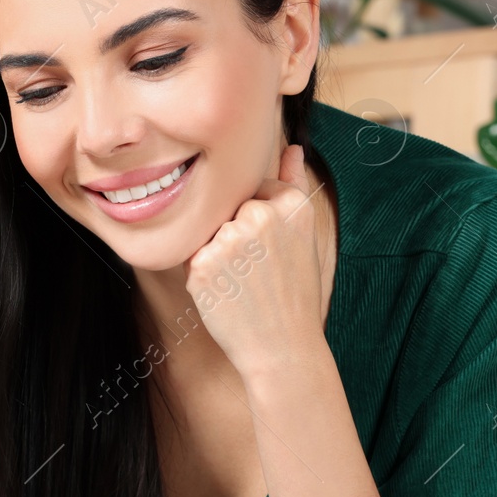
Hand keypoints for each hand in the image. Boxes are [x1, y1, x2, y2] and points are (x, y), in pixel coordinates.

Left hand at [184, 143, 326, 379]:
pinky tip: (227, 295)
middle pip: (228, 211)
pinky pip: (192, 257)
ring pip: (208, 233)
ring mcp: (229, 239)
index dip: (257, 225)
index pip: (253, 192)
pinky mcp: (202, 263)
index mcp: (290, 205)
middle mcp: (260, 215)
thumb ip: (293, 185)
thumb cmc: (293, 294)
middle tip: (259, 274)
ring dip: (217, 256)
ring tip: (245, 285)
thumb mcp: (303, 236)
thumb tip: (292, 148)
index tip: (272, 254)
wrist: (283, 348)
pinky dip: (203, 277)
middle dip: (235, 238)